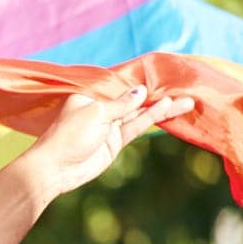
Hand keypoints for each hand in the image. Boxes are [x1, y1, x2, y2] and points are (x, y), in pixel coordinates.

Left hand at [18, 86, 195, 200]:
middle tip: (184, 89)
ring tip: (186, 102)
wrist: (56, 169)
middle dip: (157, 95)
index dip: (143, 81)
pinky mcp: (115, 142)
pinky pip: (137, 127)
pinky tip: (169, 110)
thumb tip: (141, 92)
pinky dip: (152, 119)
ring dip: (162, 108)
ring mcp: (110, 126)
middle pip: (134, 99)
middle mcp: (102, 108)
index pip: (121, 85)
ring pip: (140, 114)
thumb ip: (121, 104)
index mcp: (91, 96)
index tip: (165, 74)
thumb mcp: (96, 114)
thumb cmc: (69, 135)